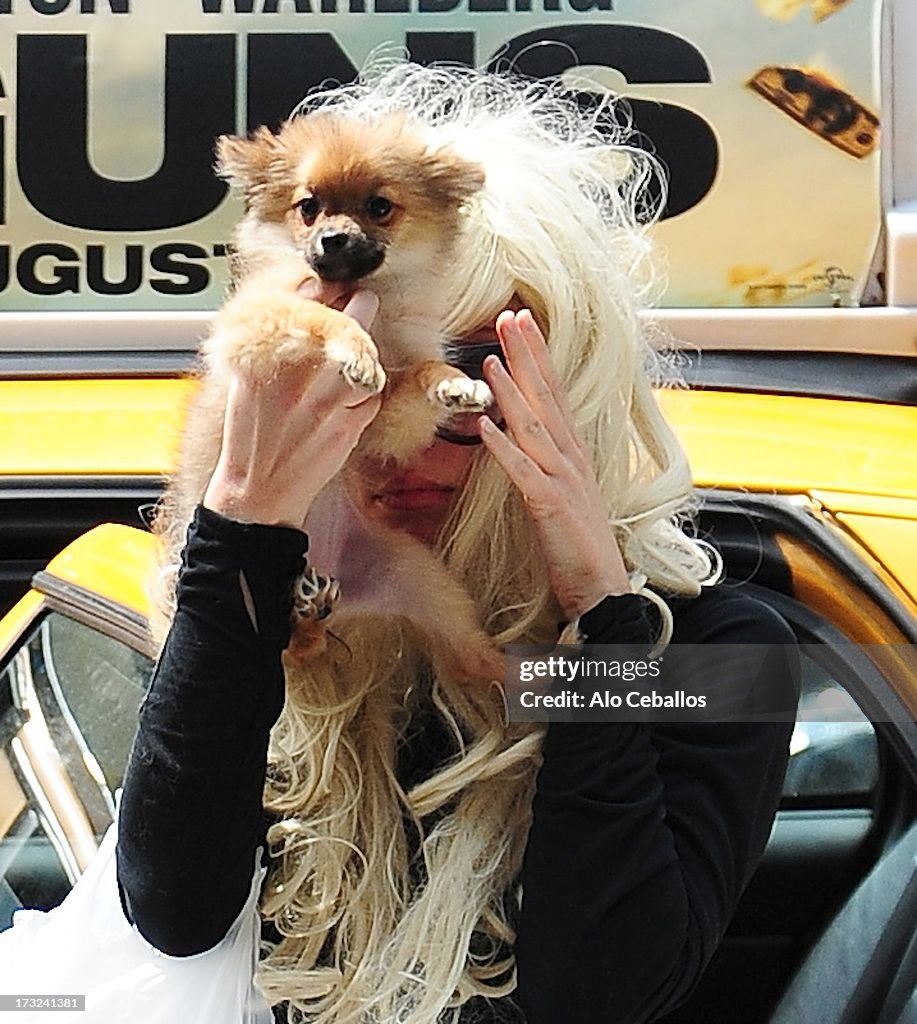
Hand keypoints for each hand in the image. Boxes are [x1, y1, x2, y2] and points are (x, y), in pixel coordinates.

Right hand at [203, 290, 382, 529]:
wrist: (257, 493)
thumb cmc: (251, 436)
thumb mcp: (245, 379)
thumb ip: (275, 340)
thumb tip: (307, 297)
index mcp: (261, 357)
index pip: (305, 302)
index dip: (326, 290)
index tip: (330, 289)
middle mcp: (295, 375)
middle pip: (349, 318)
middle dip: (358, 307)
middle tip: (358, 304)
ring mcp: (326, 400)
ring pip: (368, 353)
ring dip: (366, 350)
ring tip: (351, 359)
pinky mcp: (349, 423)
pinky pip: (374, 392)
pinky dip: (367, 392)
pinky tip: (348, 400)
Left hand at [480, 309, 630, 618]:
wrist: (602, 586)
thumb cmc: (580, 542)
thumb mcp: (564, 491)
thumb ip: (546, 460)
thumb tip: (522, 434)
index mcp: (573, 451)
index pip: (554, 393)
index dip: (537, 356)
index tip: (521, 323)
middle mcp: (571, 457)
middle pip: (547, 397)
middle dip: (527, 355)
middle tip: (510, 316)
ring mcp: (563, 479)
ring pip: (534, 426)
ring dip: (511, 391)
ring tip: (489, 359)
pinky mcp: (551, 506)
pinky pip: (524, 472)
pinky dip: (504, 448)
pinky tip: (485, 426)